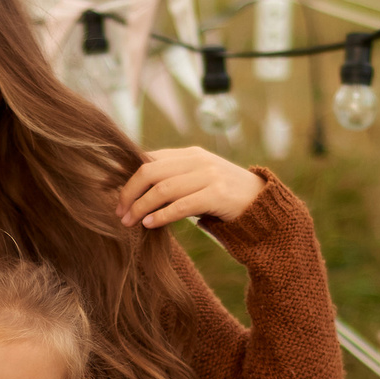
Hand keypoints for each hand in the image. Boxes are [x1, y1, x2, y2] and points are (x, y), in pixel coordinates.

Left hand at [116, 146, 264, 231]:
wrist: (262, 204)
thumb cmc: (224, 197)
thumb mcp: (198, 181)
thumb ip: (174, 180)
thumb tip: (137, 191)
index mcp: (190, 154)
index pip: (150, 159)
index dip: (128, 178)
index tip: (116, 198)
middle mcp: (198, 160)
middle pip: (150, 171)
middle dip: (130, 193)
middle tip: (120, 213)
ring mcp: (209, 175)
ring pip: (163, 189)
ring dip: (141, 207)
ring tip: (130, 222)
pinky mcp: (218, 194)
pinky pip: (182, 205)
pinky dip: (162, 215)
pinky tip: (150, 225)